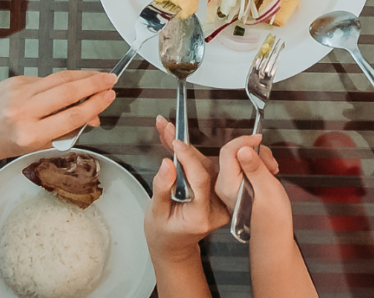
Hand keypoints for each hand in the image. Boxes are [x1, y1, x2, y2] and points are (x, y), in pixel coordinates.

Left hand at [0, 70, 117, 163]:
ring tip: (98, 76)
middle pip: (68, 92)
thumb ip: (66, 129)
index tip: (108, 97)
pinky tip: (73, 80)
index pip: (71, 116)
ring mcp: (18, 93)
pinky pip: (45, 78)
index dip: (94, 105)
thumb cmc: (6, 143)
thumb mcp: (38, 143)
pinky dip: (62, 79)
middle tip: (110, 80)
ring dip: (82, 76)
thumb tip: (93, 116)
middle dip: (93, 84)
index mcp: (30, 134)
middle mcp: (23, 112)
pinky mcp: (14, 81)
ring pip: (58, 79)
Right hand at [145, 116, 229, 261]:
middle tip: (167, 127)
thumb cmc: (163, 234)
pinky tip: (174, 141)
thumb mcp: (156, 213)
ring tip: (167, 130)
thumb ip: (162, 188)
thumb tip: (167, 163)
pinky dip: (188, 154)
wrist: (174, 246)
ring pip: (203, 164)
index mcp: (201, 216)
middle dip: (183, 146)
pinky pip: (202, 168)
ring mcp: (218, 200)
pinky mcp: (214, 191)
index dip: (188, 158)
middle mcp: (215, 208)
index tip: (175, 142)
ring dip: (184, 147)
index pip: (200, 179)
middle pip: (203, 168)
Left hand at [212, 134, 291, 240]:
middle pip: (234, 153)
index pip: (229, 151)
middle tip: (270, 163)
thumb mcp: (267, 189)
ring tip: (272, 170)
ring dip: (258, 159)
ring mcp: (229, 187)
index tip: (259, 138)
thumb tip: (243, 149)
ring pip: (240, 159)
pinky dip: (257, 166)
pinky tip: (268, 174)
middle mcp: (224, 185)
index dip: (244, 141)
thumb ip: (254, 168)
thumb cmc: (272, 219)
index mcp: (228, 184)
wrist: (274, 239)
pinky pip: (243, 168)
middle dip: (255, 152)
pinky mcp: (236, 187)